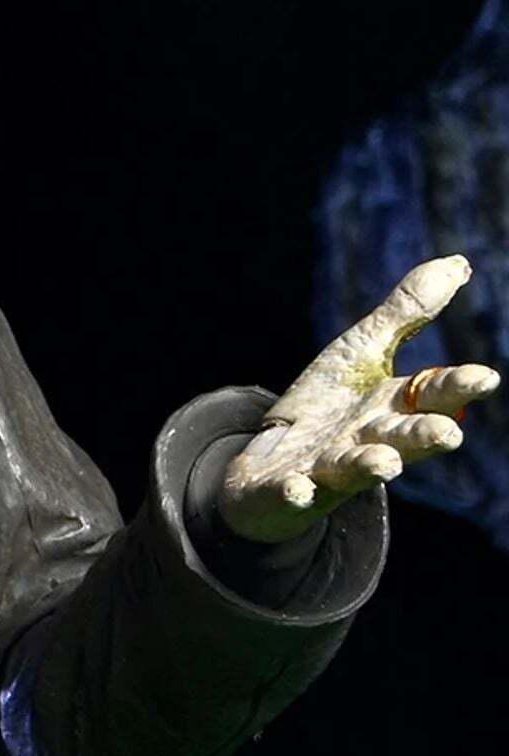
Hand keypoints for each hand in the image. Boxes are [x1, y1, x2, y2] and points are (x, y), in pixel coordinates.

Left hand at [221, 255, 499, 544]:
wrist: (271, 463)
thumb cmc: (328, 406)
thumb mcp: (365, 351)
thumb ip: (408, 314)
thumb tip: (459, 263)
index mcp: (393, 406)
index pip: (434, 394)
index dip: (458, 386)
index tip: (485, 378)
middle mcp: (368, 440)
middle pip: (404, 436)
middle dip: (425, 436)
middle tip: (448, 435)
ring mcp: (327, 467)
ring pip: (355, 467)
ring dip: (371, 465)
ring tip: (386, 464)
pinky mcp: (286, 487)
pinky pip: (292, 492)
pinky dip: (295, 491)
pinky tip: (297, 489)